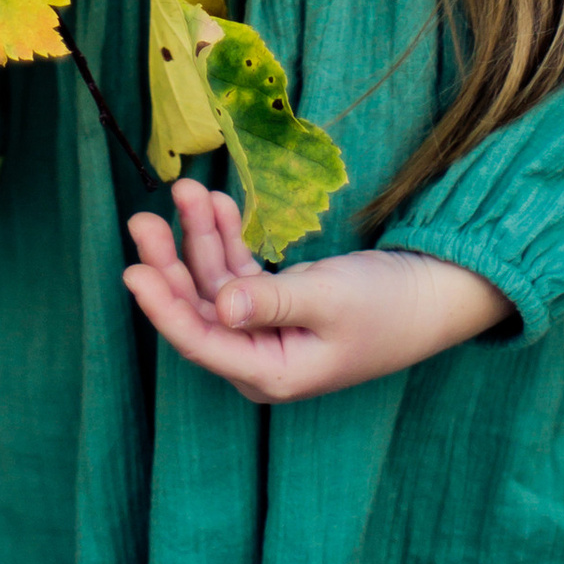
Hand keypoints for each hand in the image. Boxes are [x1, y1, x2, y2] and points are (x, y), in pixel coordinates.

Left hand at [122, 177, 511, 402]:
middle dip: (171, 263)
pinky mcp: (277, 305)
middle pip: (199, 310)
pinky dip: (227, 239)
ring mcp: (266, 331)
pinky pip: (238, 272)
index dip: (164, 306)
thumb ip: (271, 302)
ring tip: (186, 190)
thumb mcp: (329, 300)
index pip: (202, 341)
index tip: (132, 271)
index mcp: (269, 374)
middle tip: (143, 218)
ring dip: (200, 238)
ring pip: (215, 283)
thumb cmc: (385, 304)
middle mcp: (258, 359)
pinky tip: (216, 204)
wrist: (431, 296)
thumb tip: (219, 307)